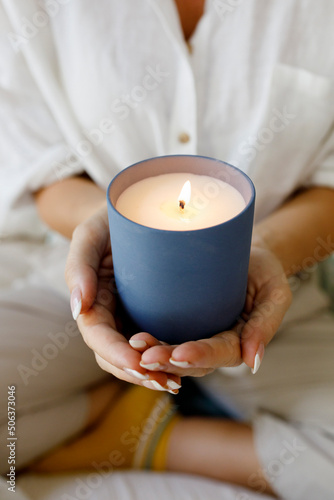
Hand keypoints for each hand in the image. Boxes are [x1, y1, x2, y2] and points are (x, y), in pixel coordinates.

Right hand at [65, 206, 180, 392]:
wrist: (135, 212)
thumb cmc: (110, 222)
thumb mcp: (91, 235)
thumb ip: (78, 266)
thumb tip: (78, 308)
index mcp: (93, 301)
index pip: (98, 336)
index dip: (115, 353)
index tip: (138, 363)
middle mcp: (111, 316)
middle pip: (116, 356)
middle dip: (137, 373)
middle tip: (165, 382)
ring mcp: (132, 319)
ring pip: (137, 358)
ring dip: (154, 374)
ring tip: (176, 382)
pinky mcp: (154, 316)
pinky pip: (158, 344)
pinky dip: (168, 361)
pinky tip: (185, 367)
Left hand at [130, 237, 291, 376]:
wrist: (241, 251)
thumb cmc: (261, 271)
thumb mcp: (274, 292)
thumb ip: (266, 324)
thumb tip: (253, 362)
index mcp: (236, 342)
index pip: (219, 354)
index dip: (199, 356)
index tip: (179, 354)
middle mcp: (210, 345)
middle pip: (189, 361)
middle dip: (167, 360)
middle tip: (145, 356)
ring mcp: (190, 336)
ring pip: (169, 354)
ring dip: (150, 354)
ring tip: (133, 345)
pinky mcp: (174, 323)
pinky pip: (158, 336)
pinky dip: (144, 341)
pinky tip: (127, 337)